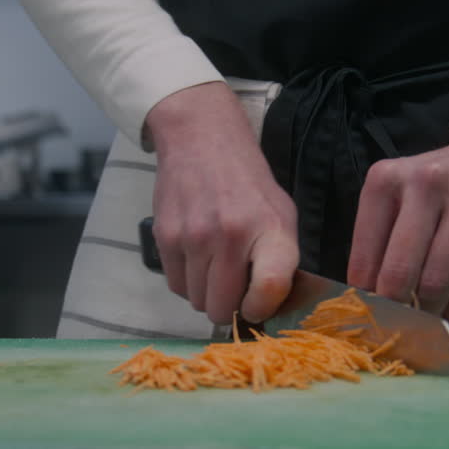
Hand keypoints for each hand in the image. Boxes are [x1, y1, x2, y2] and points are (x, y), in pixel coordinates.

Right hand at [146, 82, 299, 324]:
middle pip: (223, 308)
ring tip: (215, 266)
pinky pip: (175, 286)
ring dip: (206, 294)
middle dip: (229, 307)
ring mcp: (194, 237)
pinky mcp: (165, 237)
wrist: (201, 139)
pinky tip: (197, 258)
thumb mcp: (282, 213)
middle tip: (234, 287)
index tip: (257, 305)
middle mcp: (231, 235)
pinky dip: (187, 281)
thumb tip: (276, 309)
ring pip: (196, 302)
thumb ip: (283, 261)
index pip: (268, 289)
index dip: (261, 309)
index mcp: (271, 230)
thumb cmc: (249, 184)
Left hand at [347, 143, 448, 325]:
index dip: (363, 293)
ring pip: (437, 279)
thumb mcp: (399, 196)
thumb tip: (365, 299)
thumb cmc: (437, 187)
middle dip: (394, 309)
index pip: (364, 252)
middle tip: (393, 332)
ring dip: (428, 315)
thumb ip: (380, 238)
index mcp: (387, 180)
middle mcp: (425, 184)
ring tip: (423, 330)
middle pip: (400, 268)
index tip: (365, 319)